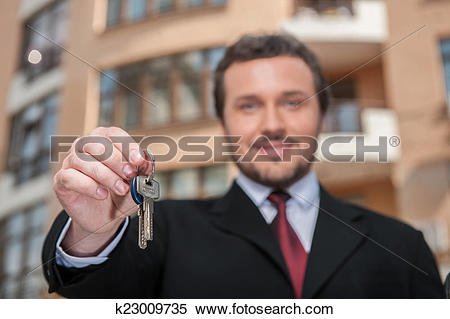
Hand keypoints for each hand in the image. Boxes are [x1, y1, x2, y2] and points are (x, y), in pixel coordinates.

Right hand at [53, 127, 151, 255]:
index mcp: (104, 141)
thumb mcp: (137, 184)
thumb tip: (147, 160)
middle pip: (97, 144)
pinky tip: (102, 194)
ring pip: (83, 160)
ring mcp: (71, 162)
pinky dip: (89, 186)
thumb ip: (143, 172)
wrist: (105, 218)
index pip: (114, 134)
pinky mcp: (61, 181)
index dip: (127, 146)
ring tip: (121, 189)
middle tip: (130, 175)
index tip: (139, 160)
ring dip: (106, 175)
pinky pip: (70, 178)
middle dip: (117, 161)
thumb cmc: (120, 195)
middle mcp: (84, 147)